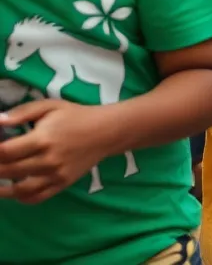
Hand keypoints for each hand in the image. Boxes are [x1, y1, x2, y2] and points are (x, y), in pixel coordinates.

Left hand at [0, 99, 115, 203]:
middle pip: (8, 171)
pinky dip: (21, 198)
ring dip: (1, 190)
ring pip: (20, 190)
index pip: (6, 152)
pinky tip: (13, 192)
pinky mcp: (62, 184)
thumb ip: (22, 113)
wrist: (107, 131)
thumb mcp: (50, 106)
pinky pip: (37, 198)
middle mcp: (48, 160)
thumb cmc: (76, 116)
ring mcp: (55, 175)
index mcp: (43, 139)